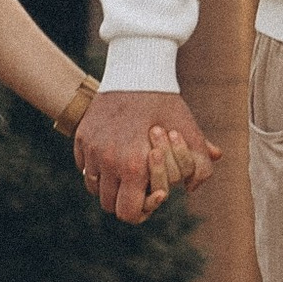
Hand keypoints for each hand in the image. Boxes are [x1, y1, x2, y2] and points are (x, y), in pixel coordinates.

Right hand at [74, 89, 218, 224]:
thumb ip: (199, 163)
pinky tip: (113, 153)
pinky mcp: (82, 138)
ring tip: (126, 169)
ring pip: (94, 187)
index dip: (141, 210)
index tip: (152, 195)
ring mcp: (91, 150)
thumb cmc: (165, 101)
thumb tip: (194, 188)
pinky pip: (84, 166)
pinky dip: (96, 167)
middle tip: (139, 184)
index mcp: (134, 166)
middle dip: (125, 199)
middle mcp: (108, 161)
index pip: (128, 213)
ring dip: (109, 185)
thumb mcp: (188, 130)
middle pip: (109, 204)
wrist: (136, 68)